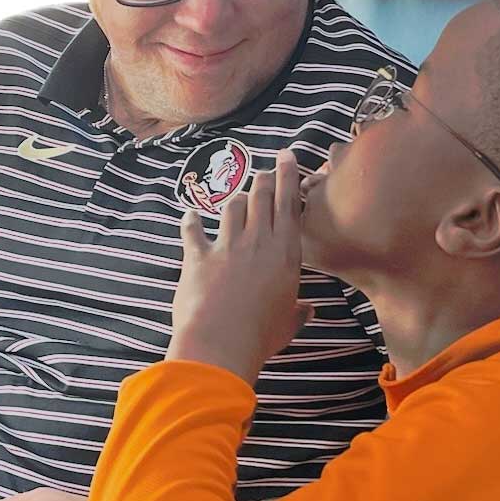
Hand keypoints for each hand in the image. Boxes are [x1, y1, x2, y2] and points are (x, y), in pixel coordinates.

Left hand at [169, 149, 312, 383]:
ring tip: (239, 197)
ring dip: (237, 198)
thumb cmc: (259, 337)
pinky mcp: (199, 256)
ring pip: (233, 206)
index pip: (290, 205)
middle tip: (266, 171)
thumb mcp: (286, 325)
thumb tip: (309, 311)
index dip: (289, 177)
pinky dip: (191, 221)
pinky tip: (190, 215)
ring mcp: (227, 246)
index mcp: (285, 255)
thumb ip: (298, 313)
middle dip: (265, 178)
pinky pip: (193, 230)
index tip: (288, 157)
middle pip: (262, 196)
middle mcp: (258, 242)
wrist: (221, 343)